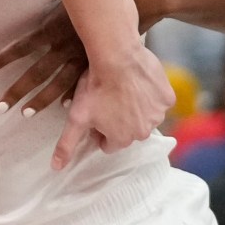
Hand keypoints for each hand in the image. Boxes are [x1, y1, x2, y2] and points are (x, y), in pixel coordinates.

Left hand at [0, 6, 85, 112]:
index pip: (21, 46)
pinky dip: (73, 97)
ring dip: (40, 100)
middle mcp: (63, 47)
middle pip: (35, 74)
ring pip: (56, 84)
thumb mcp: (67, 0)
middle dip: (16, 91)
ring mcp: (81, 59)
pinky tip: (64, 108)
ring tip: (25, 112)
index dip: (2, 58)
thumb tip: (41, 8)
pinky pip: (82, 86)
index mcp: (52, 29)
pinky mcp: (98, 65)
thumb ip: (53, 10)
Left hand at [54, 42, 174, 169]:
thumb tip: (56, 167)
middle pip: (130, 130)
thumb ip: (67, 144)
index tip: (96, 114)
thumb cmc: (95, 88)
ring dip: (137, 108)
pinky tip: (140, 83)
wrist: (117, 57)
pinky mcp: (168, 98)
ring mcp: (158, 114)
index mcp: (122, 139)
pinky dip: (152, 94)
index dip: (101, 129)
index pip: (110, 142)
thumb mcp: (76, 118)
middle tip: (110, 99)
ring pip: (146, 116)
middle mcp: (143, 132)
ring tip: (124, 90)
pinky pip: (160, 101)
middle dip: (120, 119)